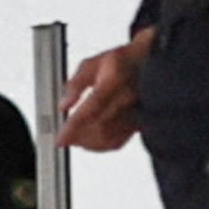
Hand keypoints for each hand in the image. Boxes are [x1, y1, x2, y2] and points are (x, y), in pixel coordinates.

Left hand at [59, 35, 147, 152]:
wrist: (148, 64)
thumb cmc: (120, 62)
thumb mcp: (91, 63)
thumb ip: (75, 84)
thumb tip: (63, 105)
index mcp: (114, 80)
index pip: (93, 106)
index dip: (75, 124)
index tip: (60, 137)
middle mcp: (127, 98)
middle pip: (100, 126)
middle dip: (78, 136)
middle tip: (63, 137)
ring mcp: (135, 112)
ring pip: (109, 137)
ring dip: (87, 143)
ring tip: (73, 139)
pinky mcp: (138, 123)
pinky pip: (118, 141)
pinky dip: (100, 145)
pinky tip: (89, 141)